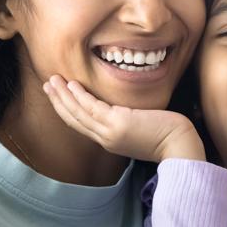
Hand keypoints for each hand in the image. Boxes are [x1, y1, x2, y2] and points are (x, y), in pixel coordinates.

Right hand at [43, 75, 205, 162]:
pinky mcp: (118, 123)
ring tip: (52, 81)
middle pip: (74, 119)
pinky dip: (80, 97)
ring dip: (63, 96)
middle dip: (58, 101)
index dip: (67, 110)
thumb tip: (124, 111)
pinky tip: (72, 85)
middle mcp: (105, 138)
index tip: (58, 96)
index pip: (82, 125)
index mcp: (110, 140)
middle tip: (47, 85)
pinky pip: (92, 108)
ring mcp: (110, 132)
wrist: (179, 145)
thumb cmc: (166, 135)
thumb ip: (126, 123)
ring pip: (78, 113)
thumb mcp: (139, 130)